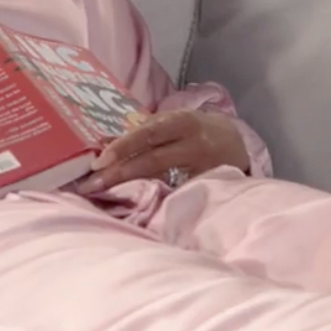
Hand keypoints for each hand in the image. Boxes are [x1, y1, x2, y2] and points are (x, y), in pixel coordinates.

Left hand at [77, 110, 249, 193]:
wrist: (238, 144)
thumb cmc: (197, 131)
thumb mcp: (176, 123)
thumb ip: (147, 131)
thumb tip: (106, 142)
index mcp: (182, 122)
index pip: (148, 133)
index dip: (123, 146)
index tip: (99, 161)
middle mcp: (193, 143)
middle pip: (152, 158)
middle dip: (120, 172)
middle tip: (92, 184)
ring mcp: (203, 167)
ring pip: (163, 177)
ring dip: (131, 186)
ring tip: (104, 194)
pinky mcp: (208, 186)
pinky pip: (178, 193)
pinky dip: (156, 199)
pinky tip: (136, 208)